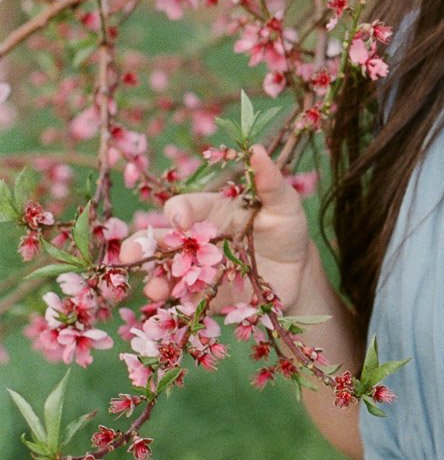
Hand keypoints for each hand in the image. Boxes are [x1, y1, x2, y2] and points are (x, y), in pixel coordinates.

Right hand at [117, 142, 316, 314]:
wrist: (298, 270)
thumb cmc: (285, 227)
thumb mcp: (283, 203)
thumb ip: (268, 181)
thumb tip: (257, 150)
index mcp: (208, 211)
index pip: (184, 208)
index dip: (177, 213)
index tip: (179, 221)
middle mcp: (196, 240)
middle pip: (161, 241)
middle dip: (142, 246)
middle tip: (130, 254)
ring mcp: (198, 270)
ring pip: (166, 273)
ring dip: (155, 280)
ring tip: (153, 290)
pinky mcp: (206, 296)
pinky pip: (186, 301)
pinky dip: (177, 306)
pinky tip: (174, 309)